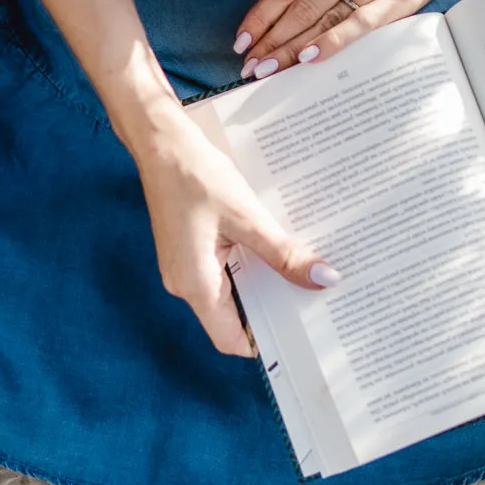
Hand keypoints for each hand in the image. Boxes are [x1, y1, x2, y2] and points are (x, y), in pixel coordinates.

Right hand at [135, 114, 334, 356]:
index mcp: (195, 285)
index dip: (263, 343)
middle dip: (269, 314)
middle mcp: (184, 284)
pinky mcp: (187, 252)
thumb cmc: (197, 175)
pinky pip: (221, 275)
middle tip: (310, 304)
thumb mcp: (248, 217)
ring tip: (296, 277)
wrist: (160, 141)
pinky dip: (247, 270)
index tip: (299, 336)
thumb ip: (284, 254)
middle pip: (231, 321)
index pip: (229, 340)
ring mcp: (183, 269)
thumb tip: (323, 279)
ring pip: (228, 296)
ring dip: (260, 289)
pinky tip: (271, 255)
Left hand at [233, 0, 484, 77]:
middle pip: (302, 6)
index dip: (262, 14)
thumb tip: (284, 8)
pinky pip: (360, 26)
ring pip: (326, 19)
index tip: (241, 38)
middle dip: (271, 39)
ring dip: (293, 48)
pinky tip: (308, 60)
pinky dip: (331, 43)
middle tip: (248, 65)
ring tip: (267, 69)